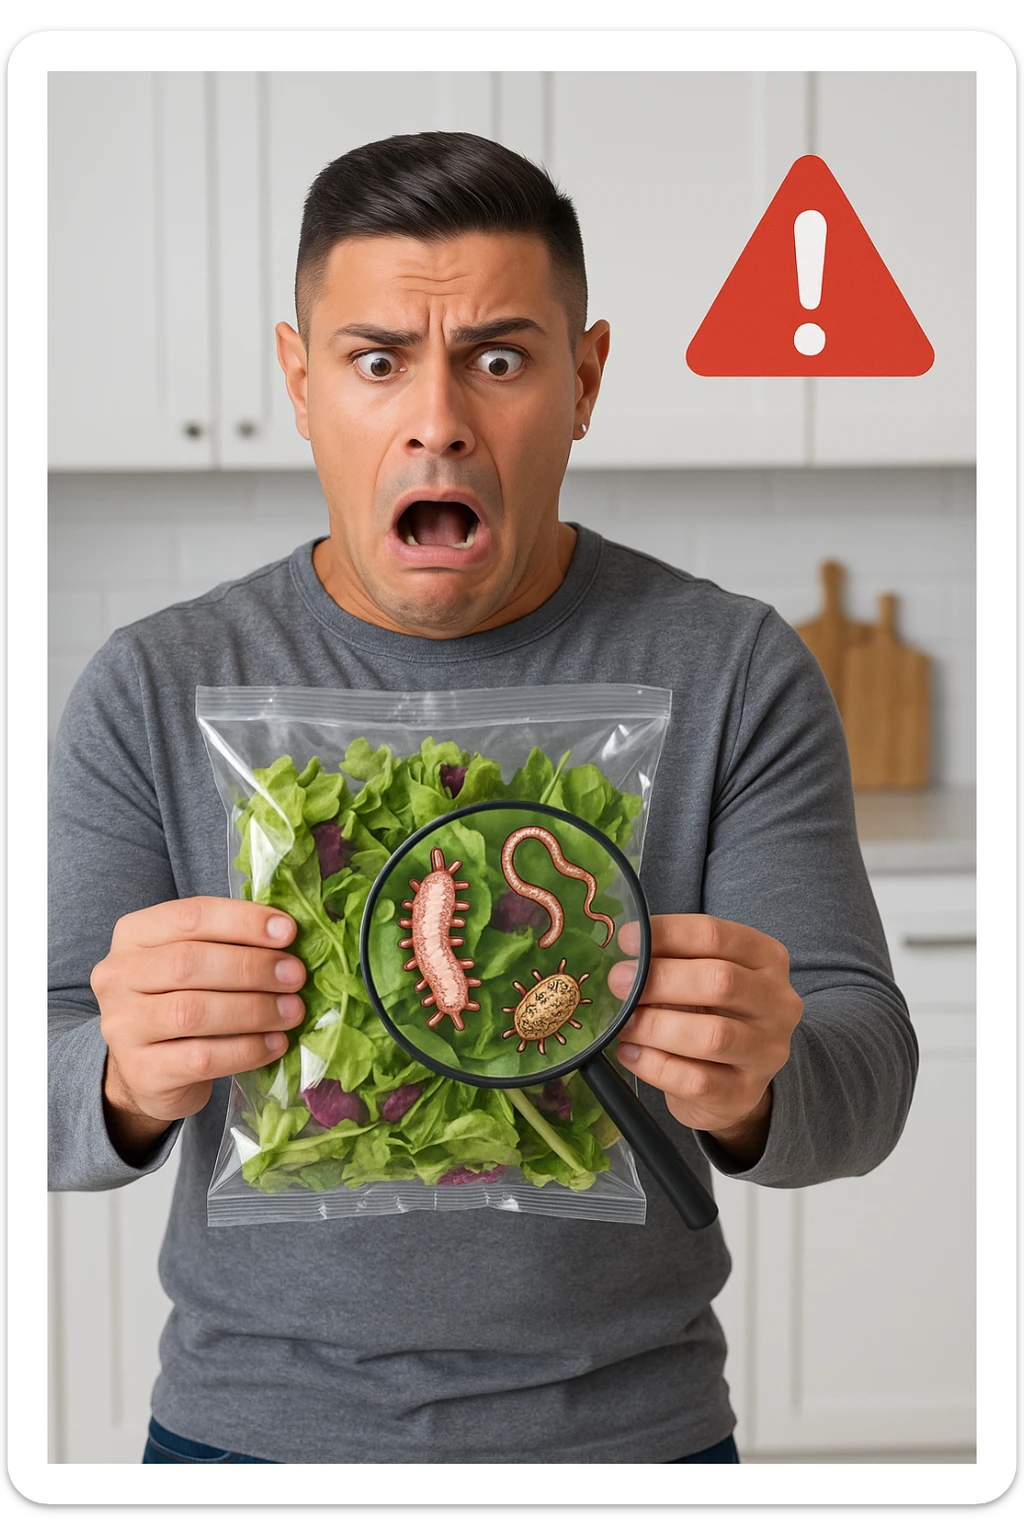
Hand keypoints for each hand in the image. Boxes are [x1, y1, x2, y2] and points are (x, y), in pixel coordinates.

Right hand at [91, 897, 305, 1161]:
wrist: (146, 1071)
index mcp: (133, 935)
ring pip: (193, 1012)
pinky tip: (274, 1044)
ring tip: (292, 1011)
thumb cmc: (181, 1001)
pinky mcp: (142, 1072)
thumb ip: (228, 943)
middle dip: (252, 967)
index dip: (242, 921)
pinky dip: (246, 1050)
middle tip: (295, 976)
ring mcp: (122, 1026)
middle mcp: (117, 976)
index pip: (189, 917)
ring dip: (254, 1009)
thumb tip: (287, 934)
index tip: (288, 931)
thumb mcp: (194, 963)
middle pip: (189, 963)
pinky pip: (201, 1058)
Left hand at [608, 915, 802, 1167]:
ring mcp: (767, 1052)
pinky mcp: (744, 1094)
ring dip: (655, 1026)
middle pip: (720, 981)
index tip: (626, 940)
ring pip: (712, 1036)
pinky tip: (630, 1054)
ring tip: (623, 1023)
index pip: (716, 935)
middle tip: (617, 982)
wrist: (733, 1082)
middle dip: (660, 980)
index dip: (667, 934)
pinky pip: (696, 1081)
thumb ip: (672, 960)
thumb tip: (625, 949)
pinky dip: (654, 1065)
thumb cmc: (711, 1014)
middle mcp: (778, 1003)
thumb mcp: (702, 977)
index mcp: (767, 958)